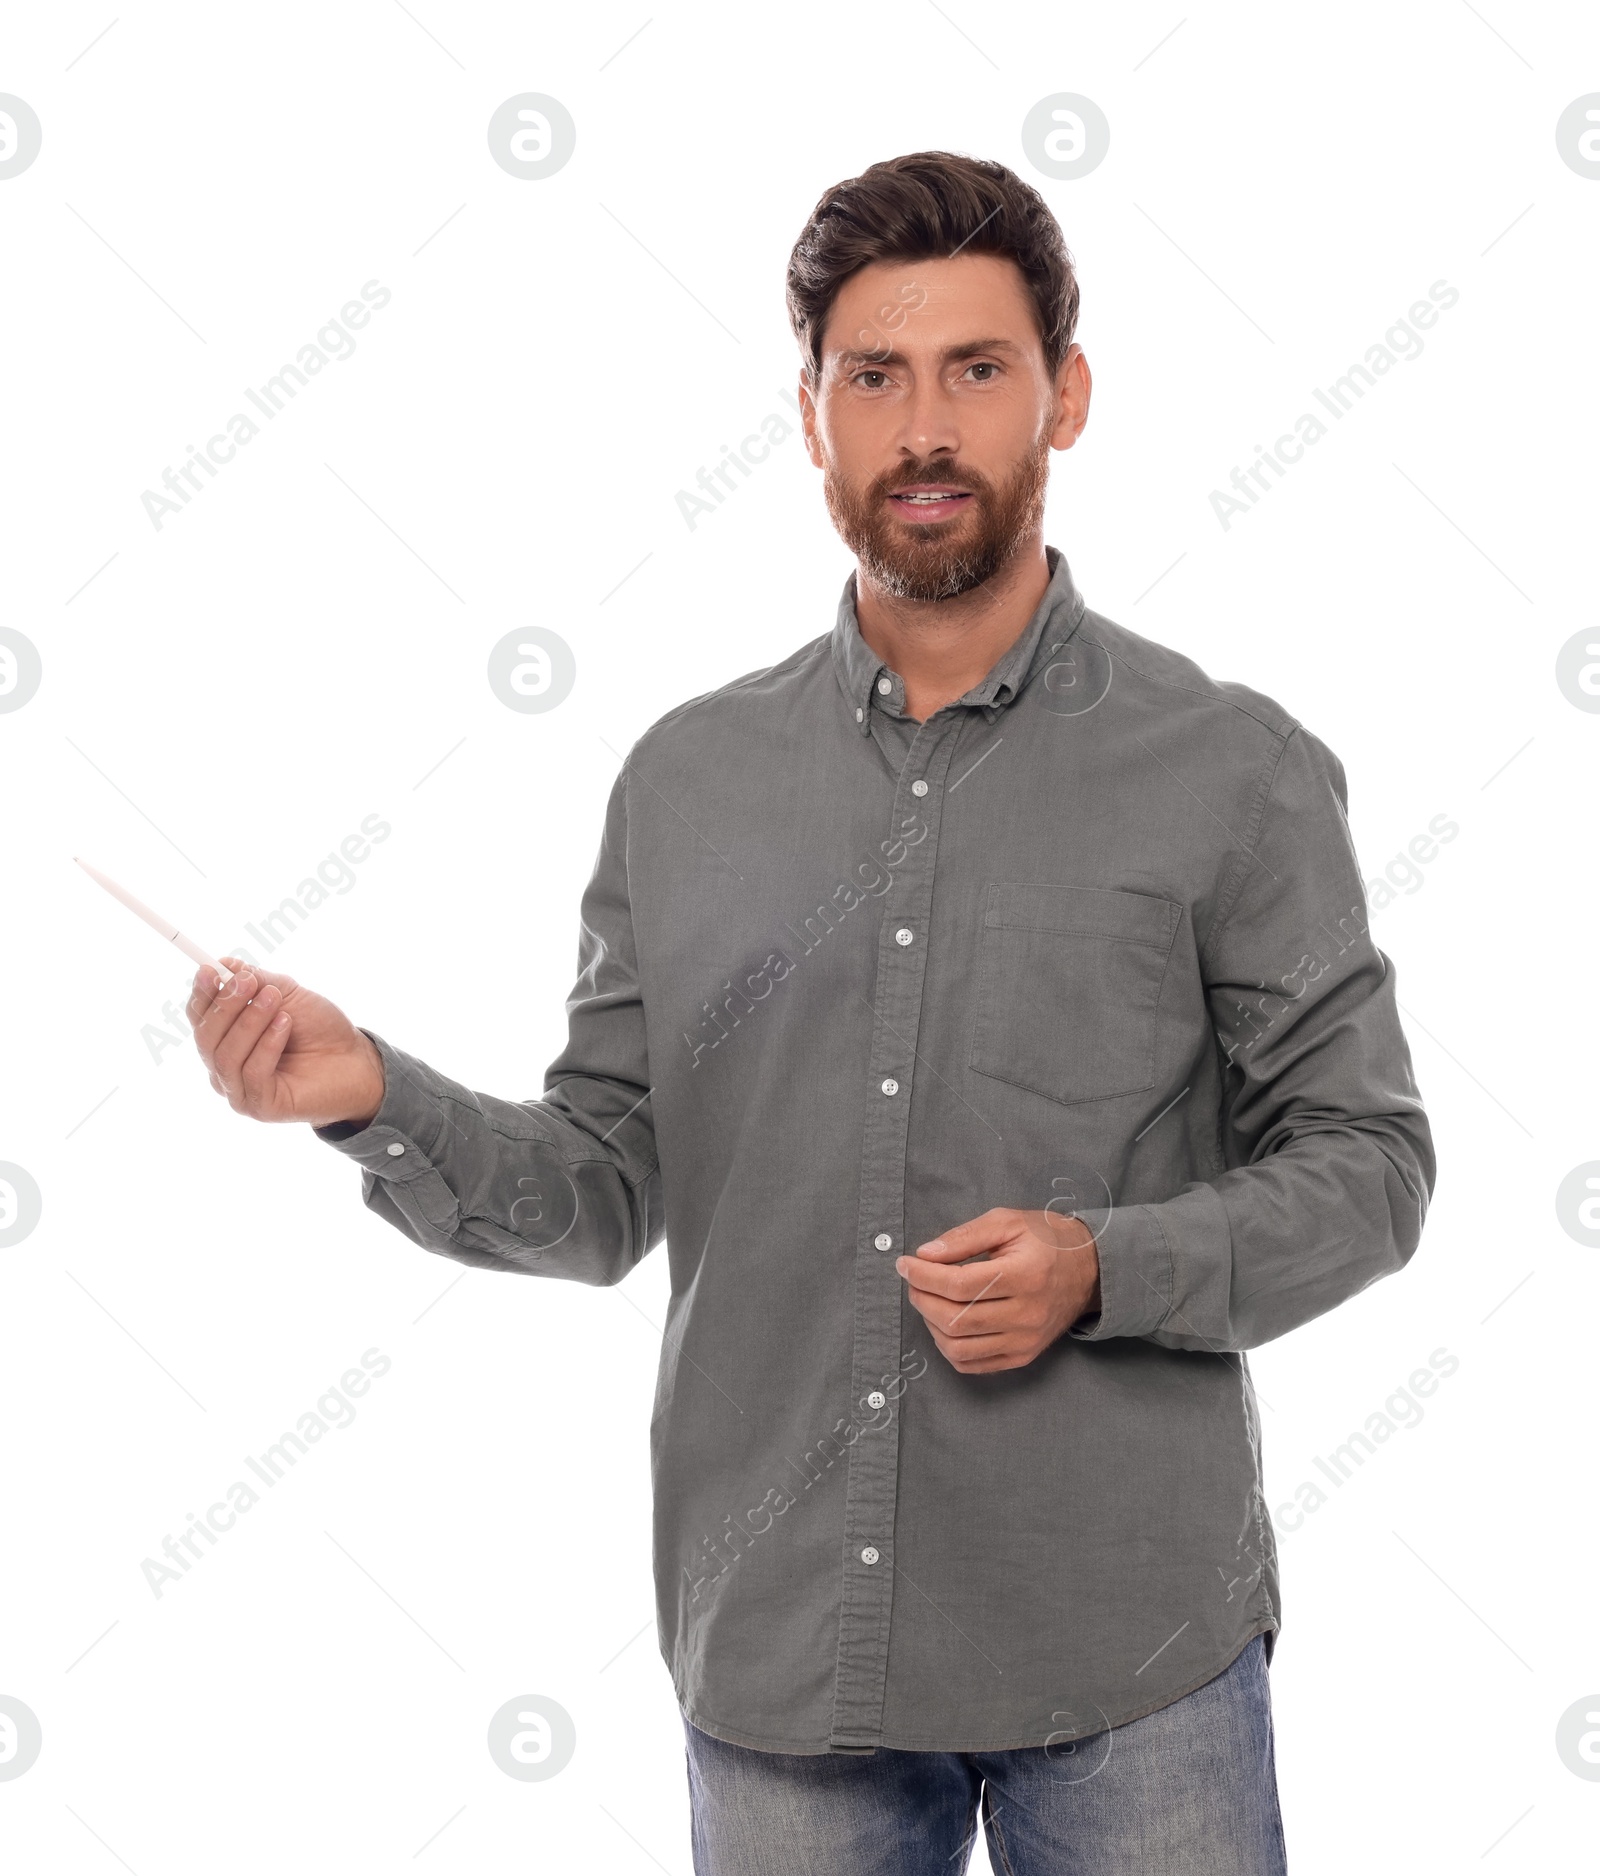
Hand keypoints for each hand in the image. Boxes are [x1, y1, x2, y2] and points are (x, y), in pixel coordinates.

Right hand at [187, 956, 385, 1127]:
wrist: (356, 1060)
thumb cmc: (319, 1028)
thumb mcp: (287, 995)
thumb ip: (255, 980)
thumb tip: (224, 964)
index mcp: (225, 1040)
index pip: (200, 1018)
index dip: (202, 994)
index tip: (210, 970)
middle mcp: (225, 1068)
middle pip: (205, 1037)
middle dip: (225, 1006)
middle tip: (249, 982)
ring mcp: (239, 1091)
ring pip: (225, 1056)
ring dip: (249, 1022)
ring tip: (274, 999)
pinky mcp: (260, 1107)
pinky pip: (251, 1073)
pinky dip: (267, 1044)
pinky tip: (285, 1024)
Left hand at [896, 1207, 1101, 1373]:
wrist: (1089, 1270)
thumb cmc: (1046, 1240)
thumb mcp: (1007, 1221)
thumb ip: (964, 1237)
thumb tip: (925, 1255)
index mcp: (1024, 1275)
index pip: (960, 1285)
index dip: (923, 1276)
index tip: (905, 1264)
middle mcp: (1027, 1314)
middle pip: (955, 1319)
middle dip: (922, 1298)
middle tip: (914, 1280)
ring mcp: (1025, 1341)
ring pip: (959, 1348)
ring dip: (931, 1324)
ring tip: (928, 1300)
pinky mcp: (1023, 1356)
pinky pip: (973, 1364)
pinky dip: (949, 1347)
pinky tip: (945, 1324)